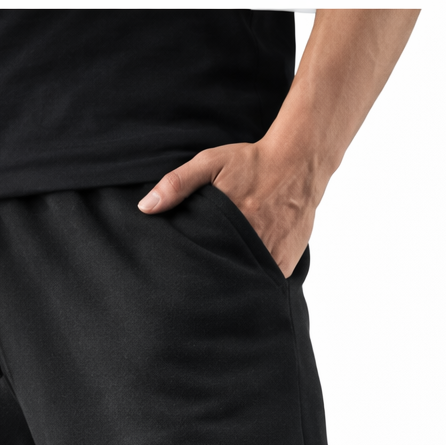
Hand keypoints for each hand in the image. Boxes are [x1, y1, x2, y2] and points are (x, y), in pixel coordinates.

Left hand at [137, 140, 322, 278]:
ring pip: (245, 282)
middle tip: (201, 281)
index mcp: (230, 225)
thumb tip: (146, 207)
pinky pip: (265, 282)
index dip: (191, 269)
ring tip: (223, 278)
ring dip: (234, 281)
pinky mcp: (285, 263)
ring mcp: (271, 257)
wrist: (300, 163)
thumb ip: (177, 184)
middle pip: (223, 275)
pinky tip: (248, 270)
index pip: (202, 261)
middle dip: (211, 278)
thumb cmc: (252, 162)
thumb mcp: (210, 163)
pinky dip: (255, 279)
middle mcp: (252, 245)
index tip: (182, 275)